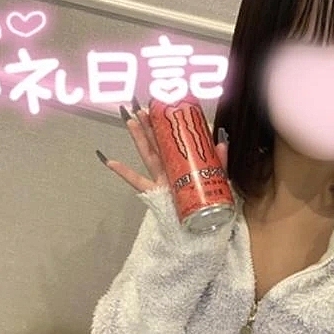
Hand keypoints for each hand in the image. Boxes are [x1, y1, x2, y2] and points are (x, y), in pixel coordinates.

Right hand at [97, 97, 228, 192]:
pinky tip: (111, 162)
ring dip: (138, 138)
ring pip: (147, 154)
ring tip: (130, 122)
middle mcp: (169, 169)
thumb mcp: (217, 178)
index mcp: (182, 164)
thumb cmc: (207, 201)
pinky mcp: (154, 191)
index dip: (165, 127)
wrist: (201, 224)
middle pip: (156, 143)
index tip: (161, 111)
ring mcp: (160, 178)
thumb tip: (222, 144)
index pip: (172, 141)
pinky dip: (124, 172)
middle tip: (141, 109)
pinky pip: (136, 180)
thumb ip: (218, 162)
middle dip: (149, 126)